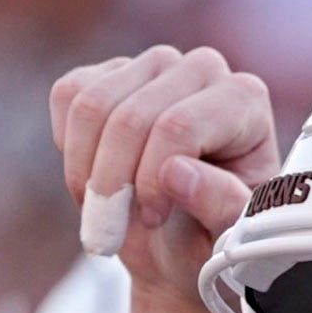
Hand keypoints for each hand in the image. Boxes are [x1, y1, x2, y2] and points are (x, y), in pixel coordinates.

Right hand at [50, 45, 279, 308]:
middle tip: (117, 230)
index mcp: (244, 100)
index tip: (153, 219)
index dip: (152, 182)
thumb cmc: (212, 241)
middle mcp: (203, 69)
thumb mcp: (227, 239)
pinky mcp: (110, 71)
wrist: (181, 247)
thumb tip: (175, 171)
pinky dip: (69, 149)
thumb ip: (219, 207)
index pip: (178, 127)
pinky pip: (67, 97)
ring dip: (86, 173)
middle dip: (112, 185)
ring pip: (91, 107)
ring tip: (106, 211)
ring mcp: (154, 65)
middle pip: (130, 119)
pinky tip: (94, 177)